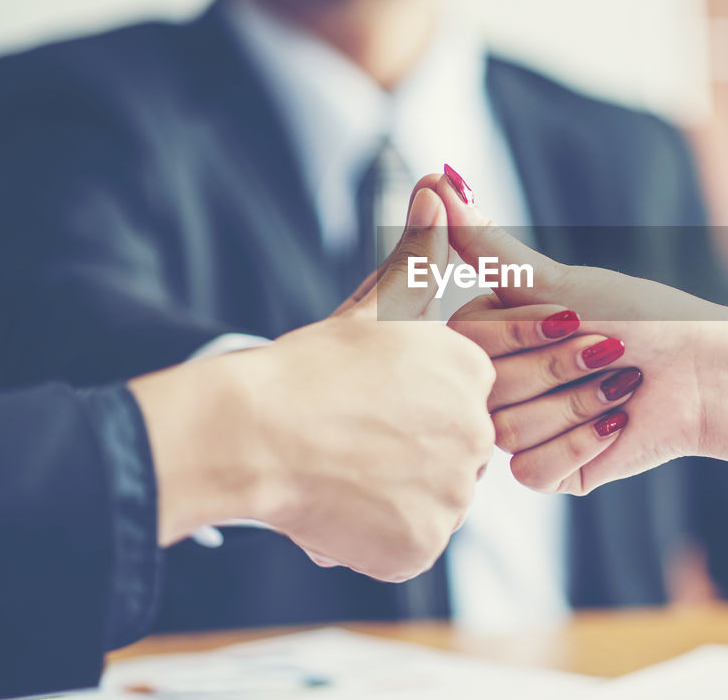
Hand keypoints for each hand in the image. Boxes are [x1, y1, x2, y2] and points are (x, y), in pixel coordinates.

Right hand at [132, 187, 496, 581]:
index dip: (408, 404)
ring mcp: (453, 495)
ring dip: (393, 495)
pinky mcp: (424, 545)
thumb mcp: (372, 304)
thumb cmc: (306, 365)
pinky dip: (377, 536)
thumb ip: (418, 252)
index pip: (459, 399)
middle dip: (408, 452)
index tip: (366, 404)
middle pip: (451, 454)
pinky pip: (409, 543)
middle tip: (353, 438)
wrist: (251, 434)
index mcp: (469, 372)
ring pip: (431, 501)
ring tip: (342, 469)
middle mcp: (476, 433)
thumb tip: (438, 182)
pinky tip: (340, 506)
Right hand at [433, 170, 727, 547]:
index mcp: (491, 336)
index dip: (518, 332)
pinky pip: (531, 469)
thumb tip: (439, 175)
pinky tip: (616, 422)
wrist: (703, 374)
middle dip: (556, 365)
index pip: (463, 340)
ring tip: (619, 383)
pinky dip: (580, 443)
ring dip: (576, 403)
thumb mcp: (558, 281)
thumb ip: (488, 244)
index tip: (570, 317)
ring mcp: (518, 431)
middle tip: (607, 350)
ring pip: (505, 431)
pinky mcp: (546, 472)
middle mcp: (495, 383)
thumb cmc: (637, 317)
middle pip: (484, 387)